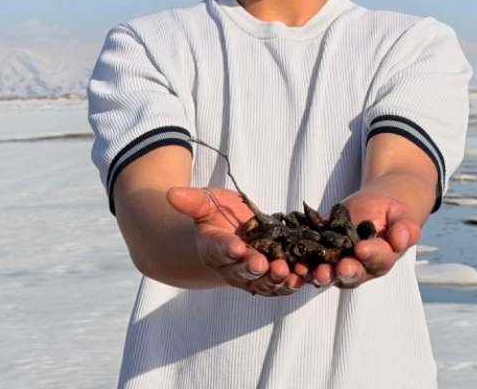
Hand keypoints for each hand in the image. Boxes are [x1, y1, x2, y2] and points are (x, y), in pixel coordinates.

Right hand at [166, 187, 305, 295]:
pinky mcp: (273, 274)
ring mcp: (254, 274)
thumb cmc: (217, 216)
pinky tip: (305, 276)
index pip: (219, 250)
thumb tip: (170, 194)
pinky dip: (294, 282)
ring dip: (276, 280)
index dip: (227, 249)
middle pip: (243, 271)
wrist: (231, 232)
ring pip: (264, 282)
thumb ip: (192, 202)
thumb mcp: (205, 203)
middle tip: (263, 264)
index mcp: (214, 248)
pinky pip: (284, 283)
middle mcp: (233, 267)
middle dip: (253, 268)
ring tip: (286, 272)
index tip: (235, 247)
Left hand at [309, 191, 421, 288]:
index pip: (378, 260)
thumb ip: (405, 228)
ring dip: (320, 273)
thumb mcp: (403, 216)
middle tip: (338, 268)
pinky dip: (301, 262)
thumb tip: (402, 239)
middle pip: (351, 274)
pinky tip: (295, 261)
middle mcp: (359, 267)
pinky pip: (309, 261)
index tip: (362, 249)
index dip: (370, 255)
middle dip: (343, 272)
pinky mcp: (319, 254)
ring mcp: (337, 263)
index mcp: (382, 260)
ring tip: (313, 270)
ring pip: (328, 273)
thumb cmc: (391, 214)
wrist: (375, 208)